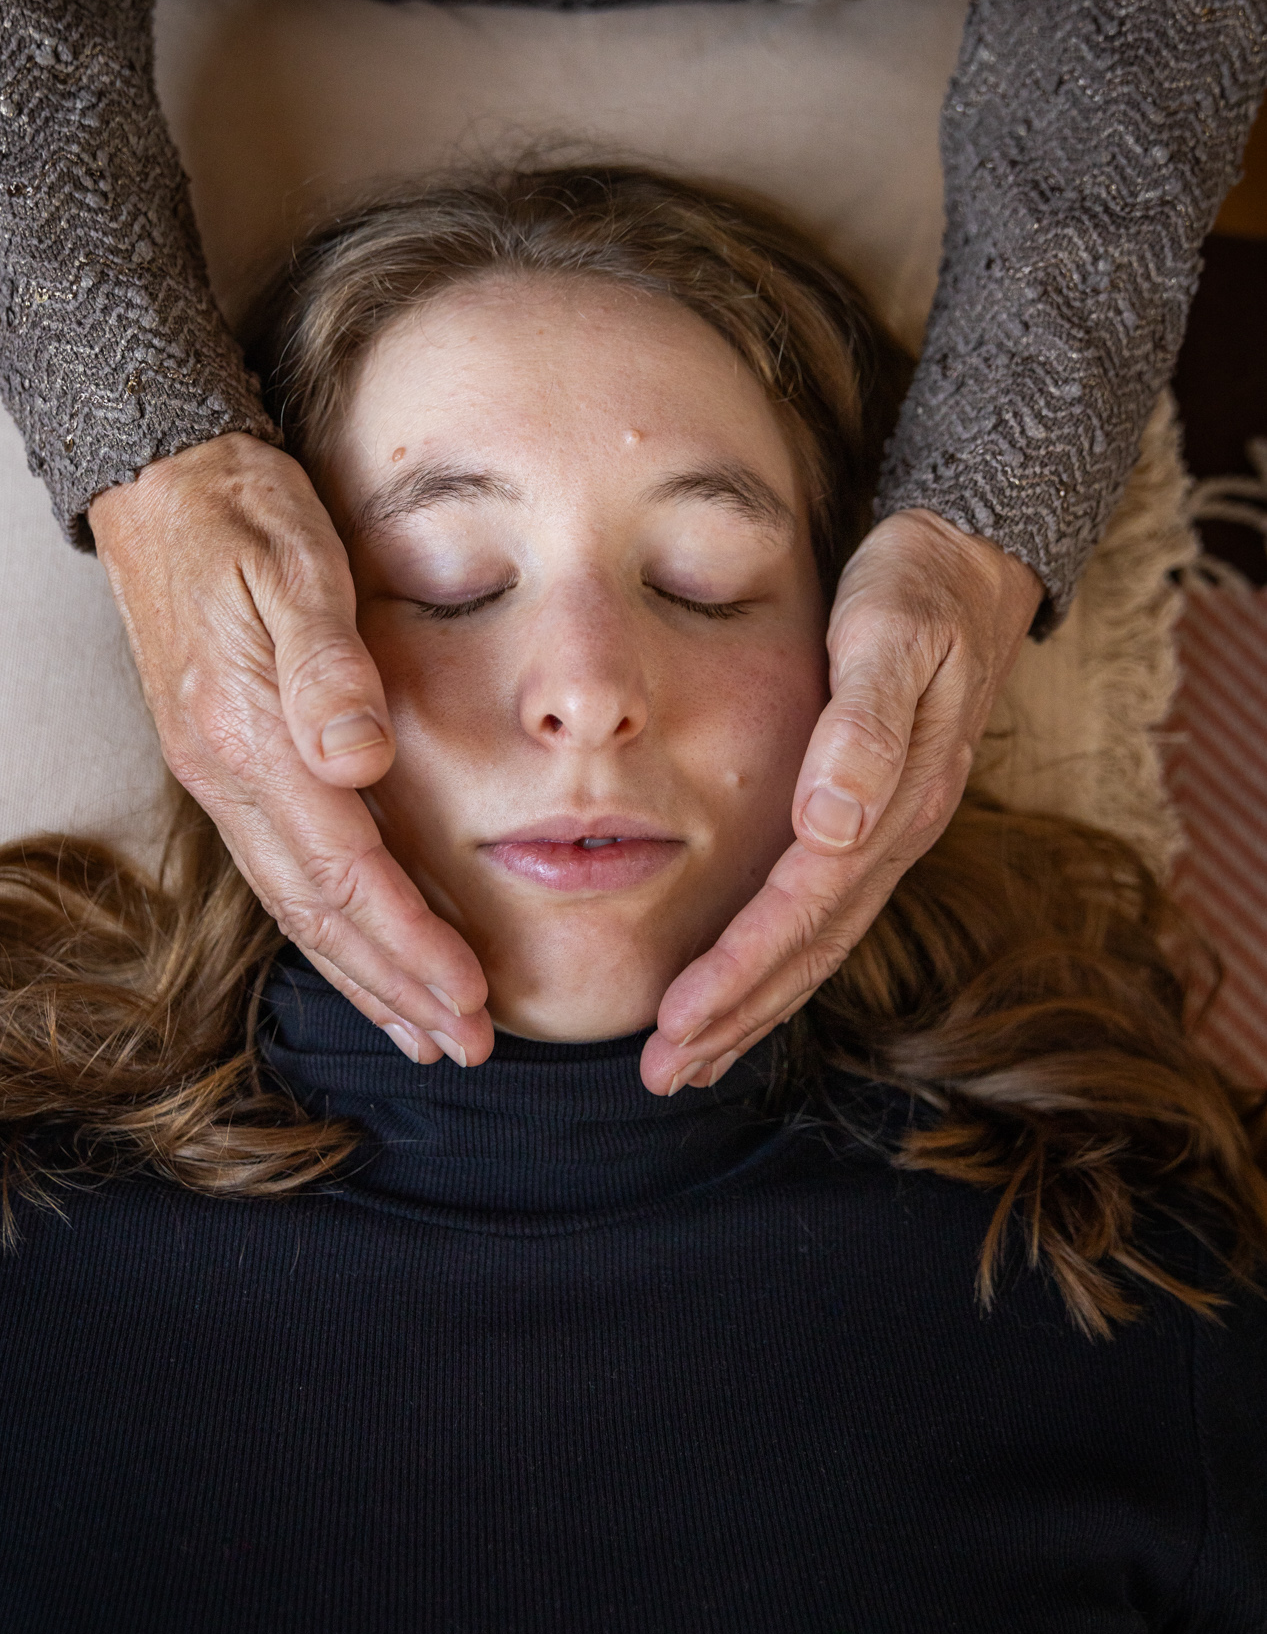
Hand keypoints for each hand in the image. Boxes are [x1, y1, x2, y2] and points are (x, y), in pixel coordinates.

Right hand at [90, 433, 493, 1068]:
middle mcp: (225, 774)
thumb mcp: (292, 566)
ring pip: (297, 905)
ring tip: (424, 1030)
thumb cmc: (242, 513)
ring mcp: (219, 775)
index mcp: (248, 737)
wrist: (162, 478)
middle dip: (394, 986)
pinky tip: (364, 950)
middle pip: (319, 913)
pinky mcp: (226, 764)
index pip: (344, 870)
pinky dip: (331, 928)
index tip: (469, 996)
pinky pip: (284, 872)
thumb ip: (325, 666)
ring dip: (364, 974)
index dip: (409, 940)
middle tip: (466, 1045)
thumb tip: (358, 761)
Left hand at [641, 508, 1042, 1094]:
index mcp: (895, 802)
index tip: (677, 1019)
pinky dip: (772, 964)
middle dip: (736, 1016)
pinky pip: (817, 915)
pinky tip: (736, 990)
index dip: (740, 968)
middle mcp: (894, 834)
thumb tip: (830, 824)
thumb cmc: (919, 586)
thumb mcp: (894, 633)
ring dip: (752, 1008)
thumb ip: (866, 727)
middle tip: (663, 1074)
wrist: (970, 559)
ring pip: (815, 945)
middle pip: (810, 950)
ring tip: (687, 1061)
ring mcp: (887, 833)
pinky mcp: (871, 821)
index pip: (804, 907)